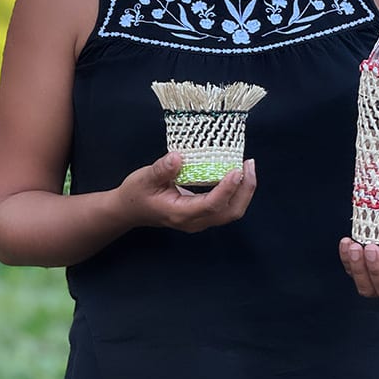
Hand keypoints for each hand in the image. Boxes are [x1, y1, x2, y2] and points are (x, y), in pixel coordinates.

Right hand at [118, 152, 256, 233]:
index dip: (227, 189)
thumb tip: (178, 157)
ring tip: (248, 167)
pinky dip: (236, 192)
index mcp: (180, 213)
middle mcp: (194, 221)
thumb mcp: (144, 178)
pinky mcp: (202, 214)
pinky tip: (237, 174)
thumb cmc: (136, 193)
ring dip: (243, 191)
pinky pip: (226, 207)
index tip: (237, 170)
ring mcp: (200, 220)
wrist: (130, 210)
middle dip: (245, 190)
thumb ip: (162, 169)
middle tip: (249, 164)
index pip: (211, 204)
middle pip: (230, 212)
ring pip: (231, 212)